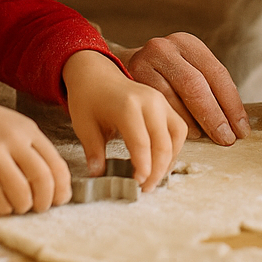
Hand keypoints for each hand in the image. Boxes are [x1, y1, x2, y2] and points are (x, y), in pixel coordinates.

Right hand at [0, 93, 71, 215]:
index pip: (57, 163)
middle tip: (41, 208)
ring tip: (20, 207)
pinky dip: (4, 207)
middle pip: (43, 179)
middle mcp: (14, 139)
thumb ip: (31, 146)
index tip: (60, 199)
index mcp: (28, 129)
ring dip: (24, 206)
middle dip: (46, 201)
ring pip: (21, 192)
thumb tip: (50, 180)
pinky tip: (2, 205)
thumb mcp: (12, 124)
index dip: (62, 188)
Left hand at [63, 50, 186, 190]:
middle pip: (163, 143)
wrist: (95, 73)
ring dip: (169, 160)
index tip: (137, 185)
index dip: (142, 168)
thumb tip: (99, 176)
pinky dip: (174, 148)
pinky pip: (178, 129)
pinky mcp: (165, 104)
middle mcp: (149, 102)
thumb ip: (93, 152)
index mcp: (127, 106)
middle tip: (145, 188)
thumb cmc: (88, 98)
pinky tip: (161, 161)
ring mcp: (160, 101)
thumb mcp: (83, 125)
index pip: (142, 143)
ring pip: (177, 136)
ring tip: (155, 177)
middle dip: (157, 171)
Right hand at [113, 33, 249, 144]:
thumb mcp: (186, 70)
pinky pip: (157, 105)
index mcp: (187, 43)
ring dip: (195, 122)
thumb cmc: (162, 75)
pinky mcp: (131, 78)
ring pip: (176, 96)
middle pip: (196, 85)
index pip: (217, 74)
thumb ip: (209, 88)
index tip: (241, 128)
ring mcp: (145, 61)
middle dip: (215, 115)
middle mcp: (166, 48)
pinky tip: (183, 133)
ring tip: (208, 137)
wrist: (119, 68)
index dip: (232, 104)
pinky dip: (173, 121)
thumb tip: (237, 123)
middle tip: (227, 138)